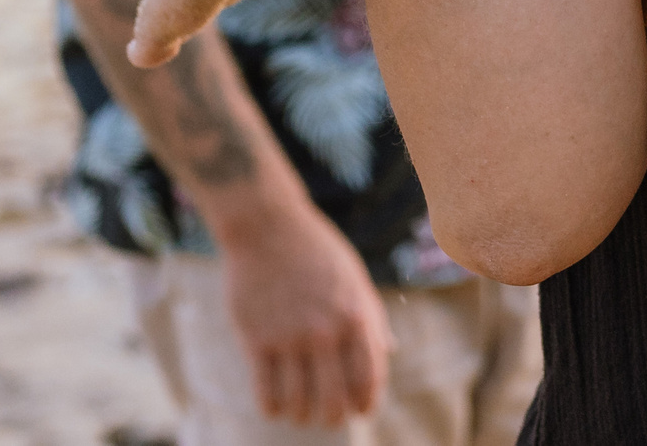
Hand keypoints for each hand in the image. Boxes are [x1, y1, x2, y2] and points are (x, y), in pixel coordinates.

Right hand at [219, 201, 395, 425]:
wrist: (269, 227)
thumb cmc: (317, 252)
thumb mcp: (355, 278)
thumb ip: (371, 317)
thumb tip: (390, 351)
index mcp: (357, 315)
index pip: (368, 376)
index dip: (366, 401)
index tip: (361, 410)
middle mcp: (326, 331)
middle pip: (333, 398)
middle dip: (333, 417)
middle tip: (329, 418)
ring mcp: (290, 337)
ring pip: (298, 402)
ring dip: (301, 415)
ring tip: (301, 414)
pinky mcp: (257, 340)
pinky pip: (266, 392)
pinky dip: (273, 408)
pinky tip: (275, 406)